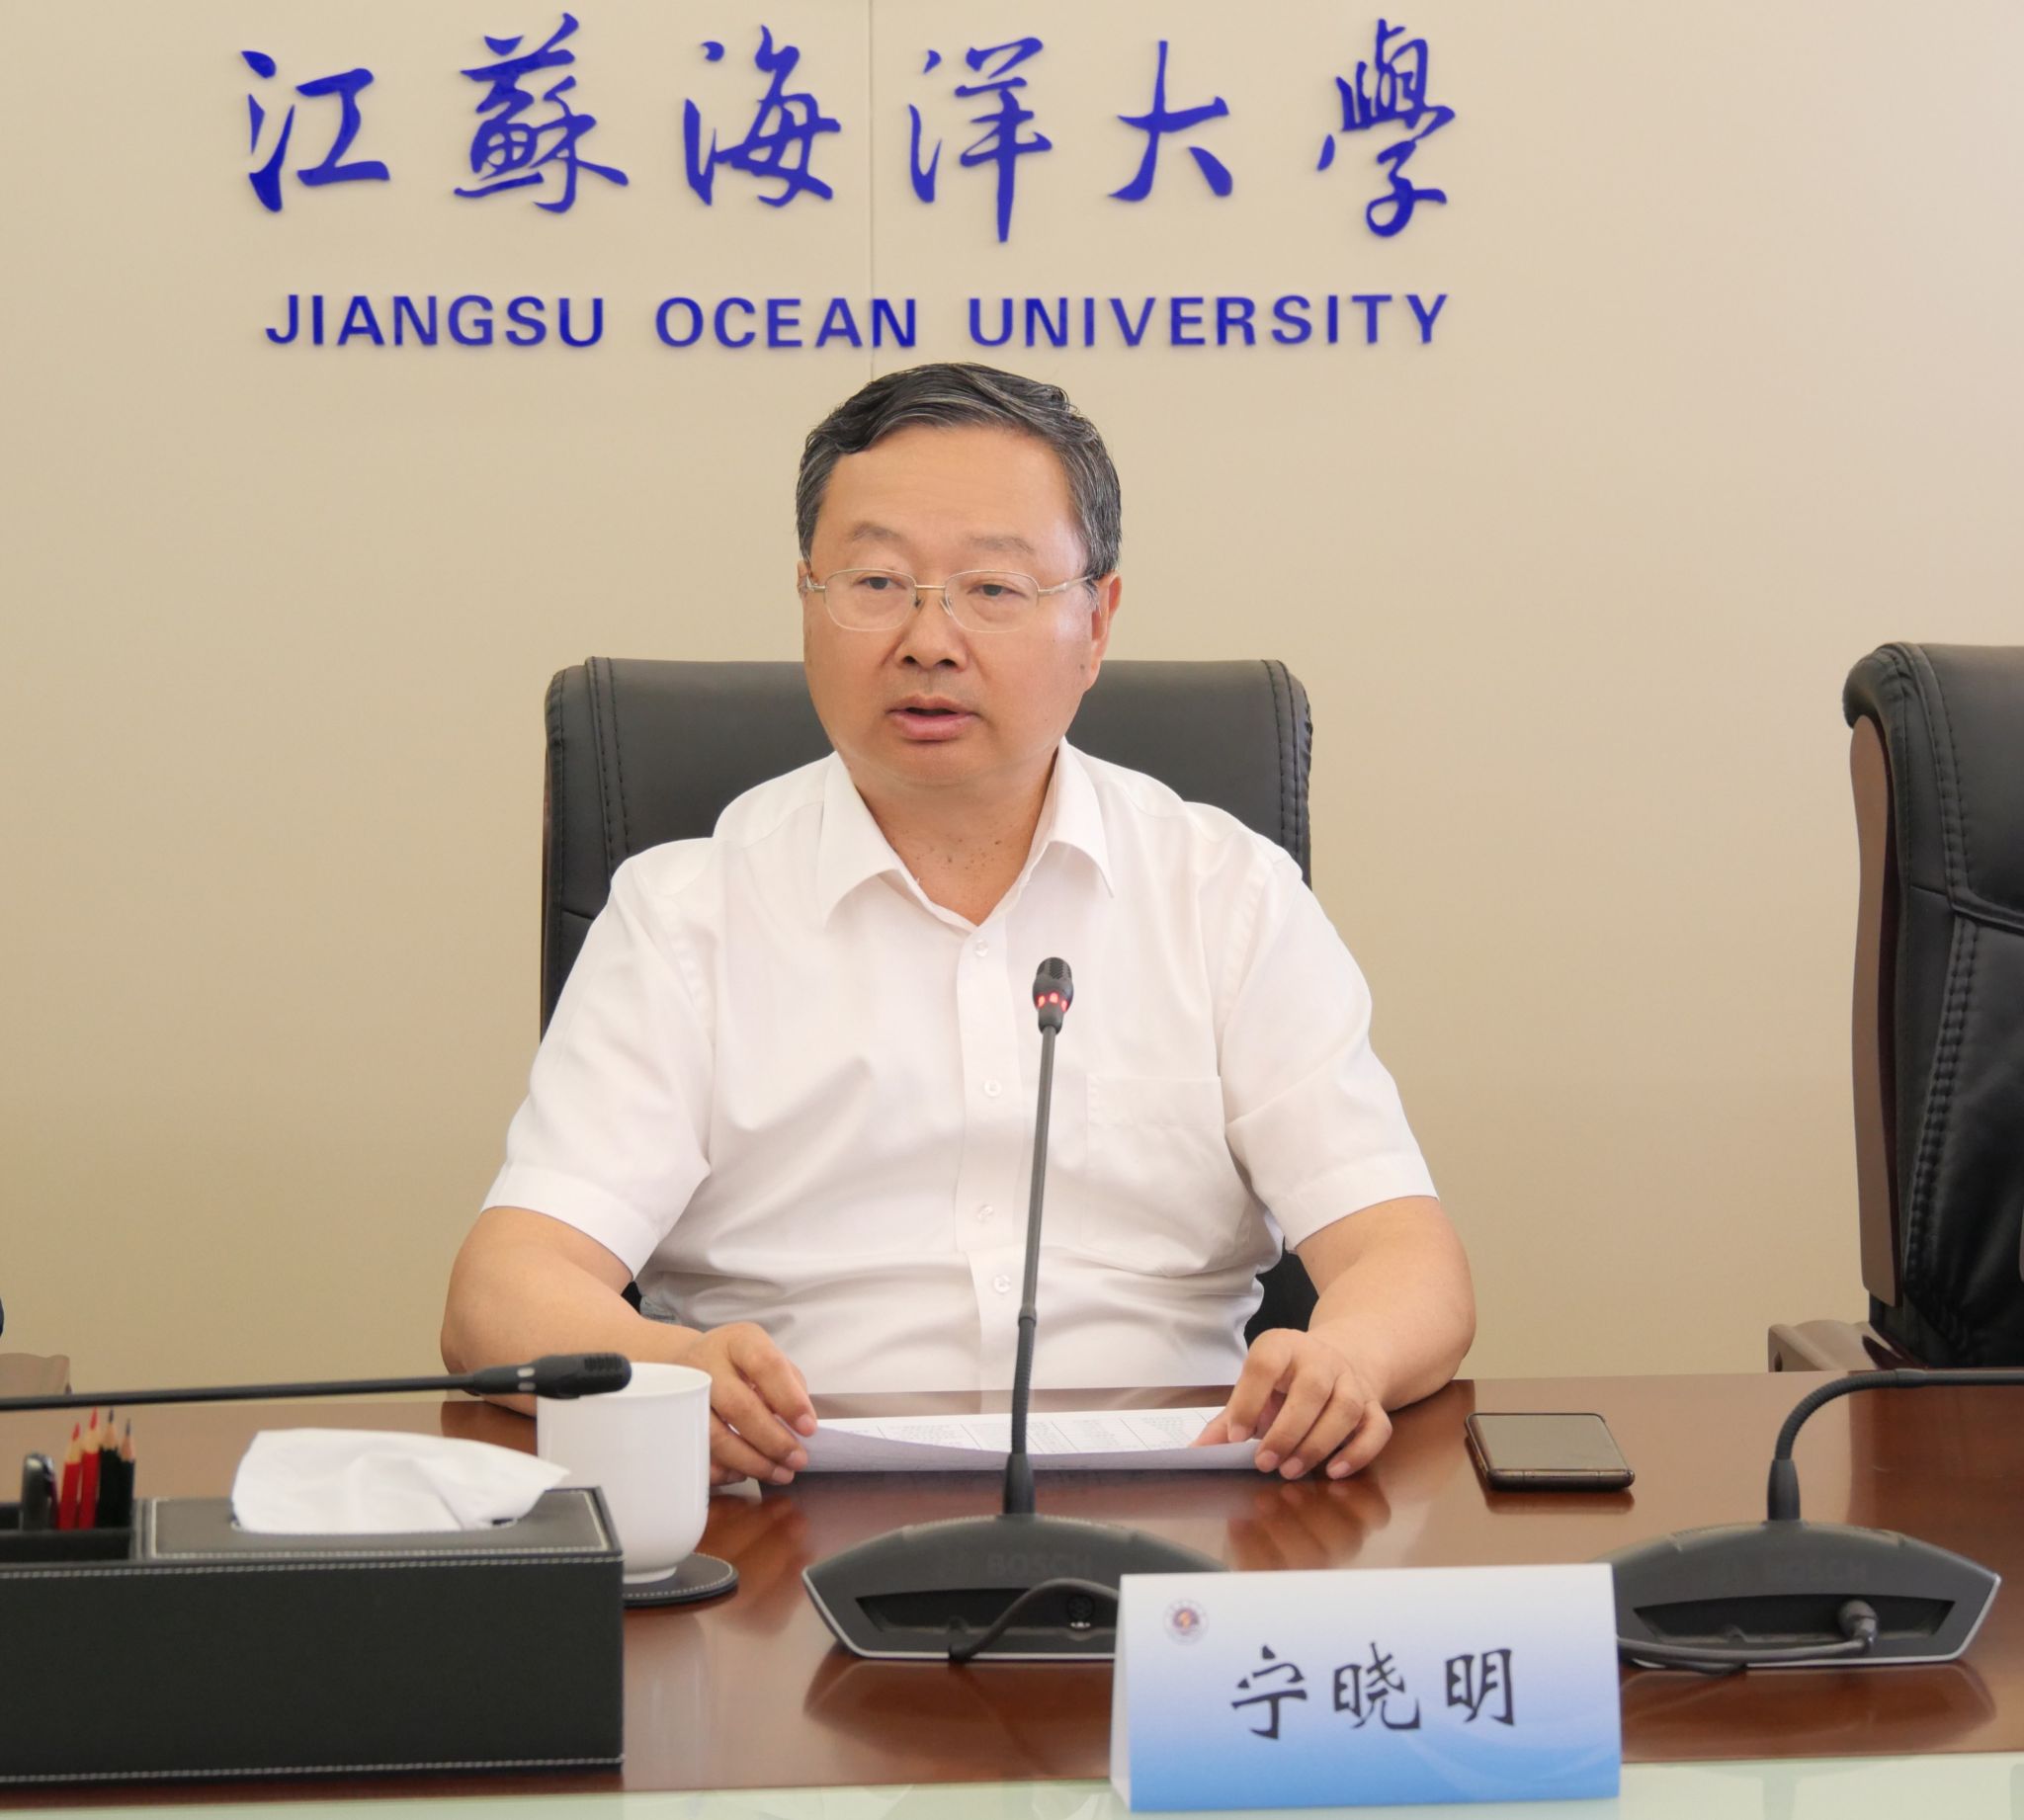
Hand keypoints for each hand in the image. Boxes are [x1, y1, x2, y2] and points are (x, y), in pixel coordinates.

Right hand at [674, 1322, 817, 1486]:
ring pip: (715, 1436)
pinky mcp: (674, 1421)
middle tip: (797, 1460)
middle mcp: (707, 1364)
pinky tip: (744, 1473)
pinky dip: (723, 1470)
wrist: (689, 1361)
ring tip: (779, 1473)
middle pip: (739, 1406)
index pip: (766, 1366)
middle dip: (773, 1440)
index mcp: (739, 1341)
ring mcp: (685, 1394)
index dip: (789, 1399)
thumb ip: (788, 1384)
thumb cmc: (738, 1362)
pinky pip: (697, 1453)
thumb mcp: (766, 1356)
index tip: (808, 1428)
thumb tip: (801, 1425)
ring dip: (752, 1462)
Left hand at [1193, 1328, 1390, 1480]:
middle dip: (1287, 1431)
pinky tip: (1334, 1471)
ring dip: (1318, 1444)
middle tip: (1265, 1463)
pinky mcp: (1373, 1403)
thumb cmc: (1282, 1383)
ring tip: (1292, 1470)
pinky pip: (1376, 1427)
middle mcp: (1320, 1358)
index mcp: (1281, 1347)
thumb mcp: (1253, 1390)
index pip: (1264, 1365)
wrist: (1331, 1361)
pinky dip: (1358, 1452)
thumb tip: (1195, 1453)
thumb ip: (1227, 1421)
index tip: (1237, 1437)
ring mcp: (1351, 1379)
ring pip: (1345, 1408)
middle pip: (1311, 1389)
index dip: (1248, 1401)